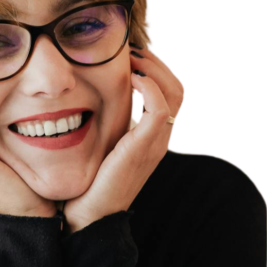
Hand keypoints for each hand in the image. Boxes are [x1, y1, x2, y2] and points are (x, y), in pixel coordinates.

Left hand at [62, 45, 186, 231]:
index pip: (171, 92)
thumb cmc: (89, 183)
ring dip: (154, 67)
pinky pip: (159, 108)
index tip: (130, 54)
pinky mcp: (144, 148)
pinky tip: (130, 77)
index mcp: (152, 137)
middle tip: (131, 49)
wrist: (88, 216)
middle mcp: (160, 139)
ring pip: (175, 92)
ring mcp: (155, 144)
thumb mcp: (102, 146)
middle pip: (178, 87)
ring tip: (131, 57)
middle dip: (157, 62)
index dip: (155, 68)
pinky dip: (149, 86)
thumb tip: (91, 96)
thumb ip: (107, 124)